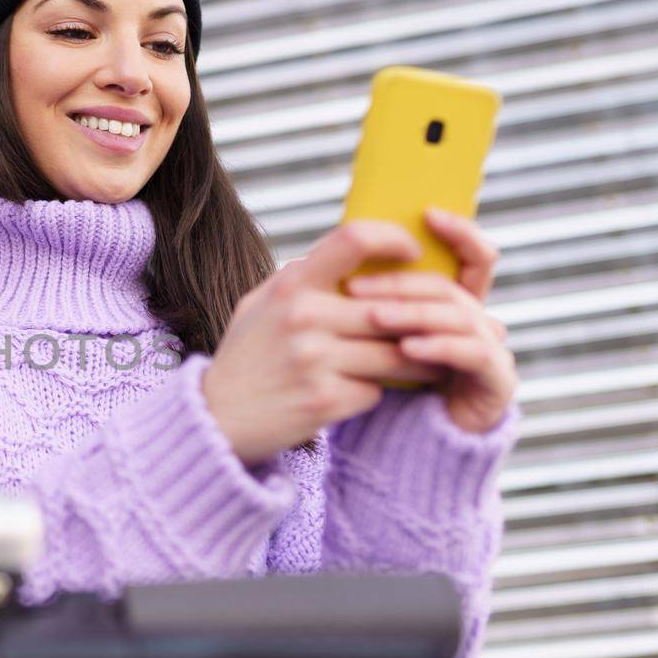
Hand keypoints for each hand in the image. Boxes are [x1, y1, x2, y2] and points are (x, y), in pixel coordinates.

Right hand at [201, 220, 449, 465]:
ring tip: (426, 360)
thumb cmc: (245, 357)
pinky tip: (364, 392)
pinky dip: (375, 392)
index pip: (354, 239)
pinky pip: (376, 390)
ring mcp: (315, 360)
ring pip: (395, 354)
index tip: (413, 252)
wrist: (215, 418)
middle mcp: (303, 317)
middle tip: (442, 320)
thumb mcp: (260, 305)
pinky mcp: (326, 400)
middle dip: (422, 317)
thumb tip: (355, 254)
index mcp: (290, 285)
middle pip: (391, 308)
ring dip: (416, 360)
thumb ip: (303, 280)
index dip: (393, 238)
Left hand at [344, 206, 516, 433]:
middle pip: (450, 287)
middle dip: (403, 283)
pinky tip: (408, 349)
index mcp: (454, 307)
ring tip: (373, 318)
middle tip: (357, 287)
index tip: (428, 213)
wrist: (400, 451)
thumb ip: (367, 300)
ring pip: (458, 317)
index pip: (470, 257)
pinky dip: (439, 347)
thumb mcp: (369, 337)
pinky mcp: (498, 383)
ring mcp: (494, 352)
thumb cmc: (381, 388)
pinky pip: (473, 355)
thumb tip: (333, 253)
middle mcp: (481, 323)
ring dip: (413, 314)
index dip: (458, 232)